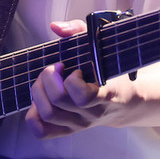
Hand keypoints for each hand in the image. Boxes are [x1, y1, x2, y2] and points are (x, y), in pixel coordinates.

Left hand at [24, 20, 136, 138]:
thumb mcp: (100, 45)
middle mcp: (92, 114)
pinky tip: (41, 99)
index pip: (82, 96)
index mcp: (105, 95)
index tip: (76, 68)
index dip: (72, 79)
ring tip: (48, 82)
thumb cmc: (110, 70)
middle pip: (57, 101)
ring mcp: (79, 124)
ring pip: (47, 114)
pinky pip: (42, 131)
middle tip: (56, 68)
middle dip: (48, 78)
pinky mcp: (68, 130)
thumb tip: (55, 27)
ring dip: (39, 91)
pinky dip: (33, 115)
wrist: (125, 102)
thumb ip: (79, 30)